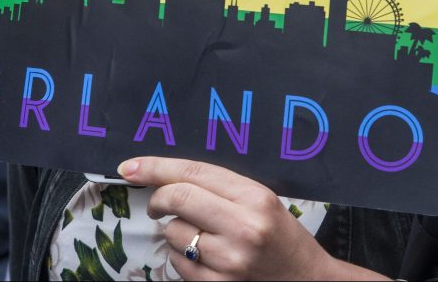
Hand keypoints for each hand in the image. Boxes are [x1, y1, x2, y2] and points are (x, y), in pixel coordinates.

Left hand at [117, 157, 381, 280]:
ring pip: (174, 233)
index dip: (156, 167)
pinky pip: (179, 264)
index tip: (130, 167)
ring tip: (201, 236)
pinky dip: (182, 257)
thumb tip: (168, 178)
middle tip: (157, 204)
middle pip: (178, 198)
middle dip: (158, 199)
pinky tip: (205, 257)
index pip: (194, 172)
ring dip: (175, 231)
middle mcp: (243, 227)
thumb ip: (222, 188)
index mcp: (255, 197)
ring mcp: (229, 261)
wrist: (308, 280)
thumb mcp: (262, 200)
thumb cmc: (282, 236)